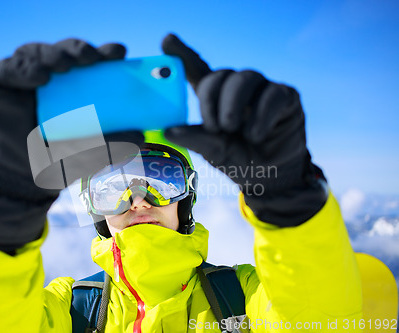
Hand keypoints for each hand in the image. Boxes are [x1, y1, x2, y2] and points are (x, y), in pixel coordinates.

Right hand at [0, 39, 142, 252]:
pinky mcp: (1, 82)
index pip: (92, 63)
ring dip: (53, 54)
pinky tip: (39, 77)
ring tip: (65, 65)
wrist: (20, 179)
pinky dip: (23, 70)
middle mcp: (52, 79)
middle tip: (92, 58)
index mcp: (76, 88)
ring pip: (38, 54)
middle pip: (66, 53)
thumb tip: (141, 135)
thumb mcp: (88, 154)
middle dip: (80, 50)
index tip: (120, 53)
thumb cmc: (57, 161)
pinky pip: (8, 69)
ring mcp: (25, 78)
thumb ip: (111, 145)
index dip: (105, 53)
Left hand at [162, 34, 326, 225]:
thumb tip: (168, 130)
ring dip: (234, 105)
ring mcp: (262, 89)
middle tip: (214, 127)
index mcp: (216, 97)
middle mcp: (237, 88)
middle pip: (220, 74)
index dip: (183, 53)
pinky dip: (261, 116)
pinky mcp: (286, 96)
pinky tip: (256, 134)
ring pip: (245, 78)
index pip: (198, 69)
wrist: (272, 179)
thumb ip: (194, 138)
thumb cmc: (239, 160)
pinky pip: (272, 93)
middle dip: (212, 99)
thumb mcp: (214, 151)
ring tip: (232, 130)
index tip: (166, 40)